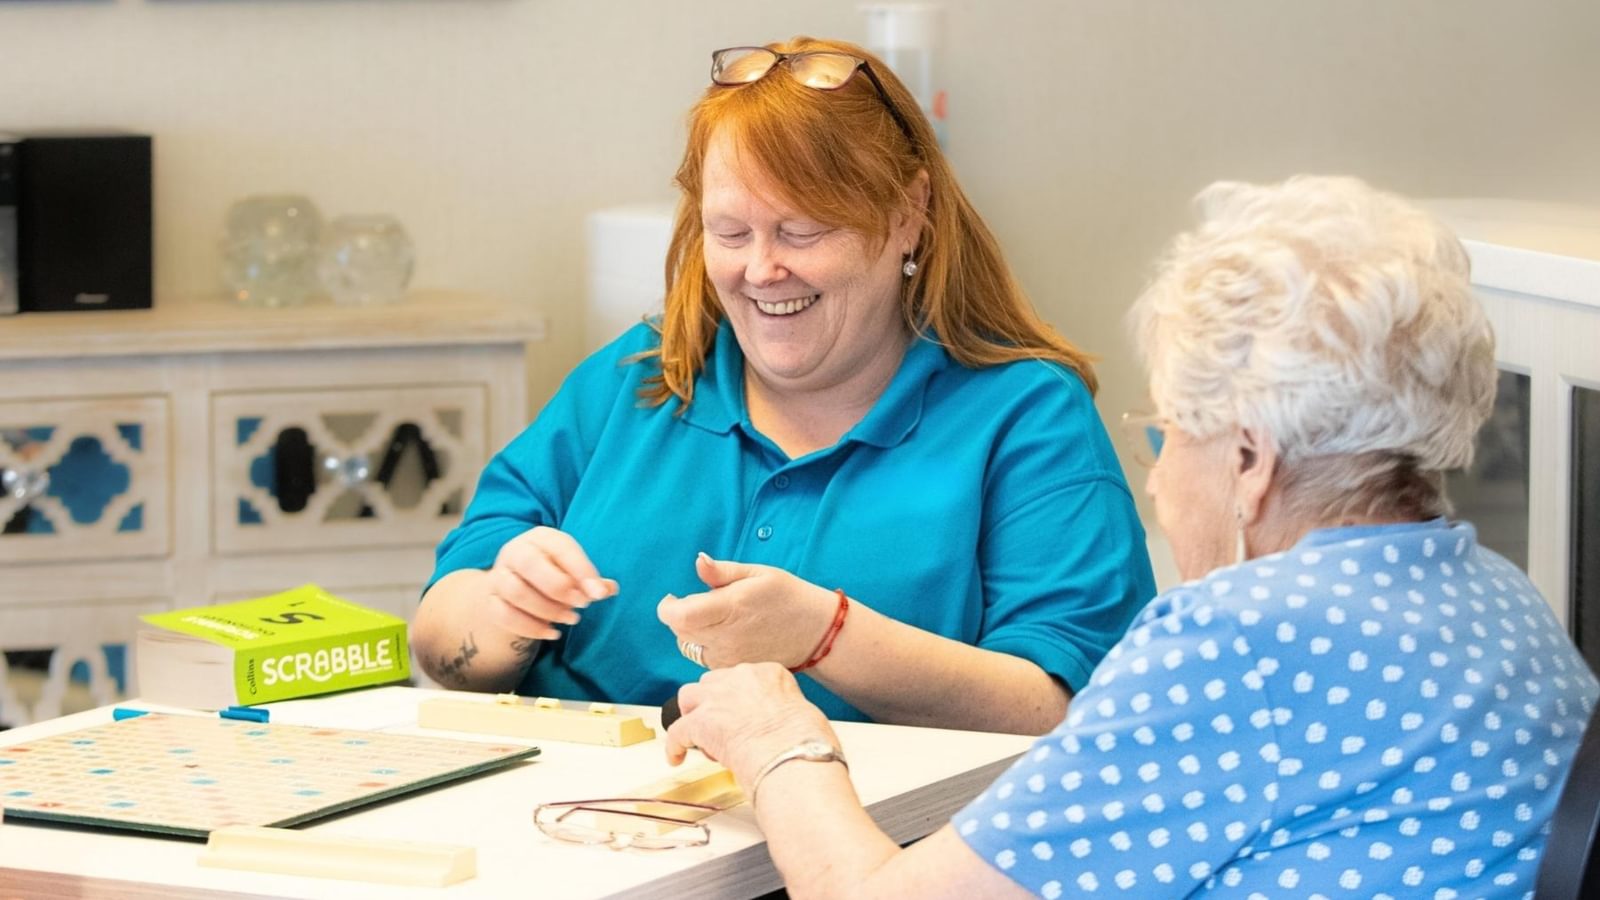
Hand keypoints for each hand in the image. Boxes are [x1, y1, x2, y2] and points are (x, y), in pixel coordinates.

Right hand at [485, 526, 616, 639]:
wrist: (516, 585)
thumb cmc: (554, 574)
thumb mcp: (574, 572)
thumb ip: (592, 581)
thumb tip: (608, 589)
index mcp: (541, 538)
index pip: (561, 548)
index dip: (581, 571)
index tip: (599, 594)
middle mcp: (515, 551)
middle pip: (529, 564)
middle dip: (559, 587)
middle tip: (582, 605)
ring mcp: (499, 575)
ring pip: (516, 591)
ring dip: (547, 609)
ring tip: (571, 618)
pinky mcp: (491, 600)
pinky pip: (504, 614)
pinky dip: (530, 627)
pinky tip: (552, 633)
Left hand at [657, 554, 835, 668]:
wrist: (814, 632)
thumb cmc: (787, 597)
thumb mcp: (757, 573)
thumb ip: (722, 571)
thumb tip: (698, 561)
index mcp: (730, 609)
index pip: (678, 617)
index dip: (668, 608)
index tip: (673, 599)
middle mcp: (726, 638)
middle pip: (679, 632)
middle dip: (681, 616)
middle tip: (703, 604)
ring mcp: (729, 658)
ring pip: (689, 647)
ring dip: (692, 632)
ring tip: (718, 620)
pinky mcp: (732, 670)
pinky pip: (704, 659)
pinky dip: (705, 646)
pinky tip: (727, 636)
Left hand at [664, 663, 837, 785]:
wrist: (794, 755)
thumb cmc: (808, 744)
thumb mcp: (804, 714)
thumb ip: (783, 712)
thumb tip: (778, 729)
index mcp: (770, 673)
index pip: (743, 678)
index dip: (738, 699)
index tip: (740, 715)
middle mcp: (741, 676)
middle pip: (714, 682)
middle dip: (713, 703)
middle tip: (722, 728)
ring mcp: (718, 697)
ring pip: (689, 697)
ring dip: (692, 715)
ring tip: (699, 737)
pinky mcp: (700, 721)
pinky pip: (677, 731)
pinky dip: (674, 745)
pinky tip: (676, 757)